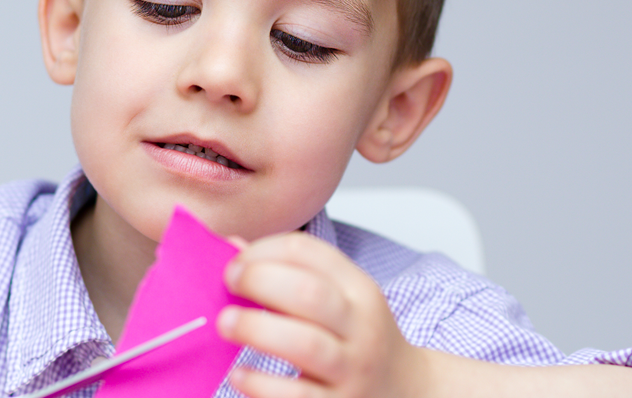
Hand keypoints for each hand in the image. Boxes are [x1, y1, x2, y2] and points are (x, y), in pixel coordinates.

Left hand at [217, 232, 427, 397]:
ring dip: (256, 329)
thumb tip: (232, 248)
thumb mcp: (341, 300)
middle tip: (228, 284)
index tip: (234, 263)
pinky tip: (239, 374)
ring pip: (306, 345)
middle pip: (310, 294)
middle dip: (259, 281)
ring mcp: (351, 370)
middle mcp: (361, 328)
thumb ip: (291, 274)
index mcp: (359, 290)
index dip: (262, 251)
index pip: (308, 253)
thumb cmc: (357, 340)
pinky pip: (297, 396)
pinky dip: (260, 384)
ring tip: (225, 324)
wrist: (406, 391)